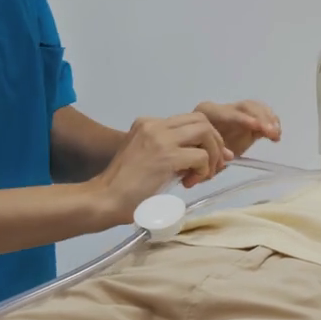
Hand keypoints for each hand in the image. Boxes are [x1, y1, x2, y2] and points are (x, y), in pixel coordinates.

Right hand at [89, 113, 226, 216]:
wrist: (105, 199)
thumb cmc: (125, 187)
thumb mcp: (149, 160)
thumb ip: (172, 153)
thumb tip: (205, 156)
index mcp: (148, 123)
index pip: (189, 120)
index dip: (206, 138)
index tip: (211, 158)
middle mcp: (155, 125)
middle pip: (201, 120)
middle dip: (215, 142)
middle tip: (214, 166)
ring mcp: (160, 138)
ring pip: (205, 132)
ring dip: (212, 155)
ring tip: (203, 175)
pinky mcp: (166, 156)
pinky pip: (201, 156)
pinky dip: (203, 170)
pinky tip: (189, 183)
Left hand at [194, 99, 281, 158]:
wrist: (195, 156)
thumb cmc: (196, 158)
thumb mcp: (200, 158)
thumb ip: (212, 156)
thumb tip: (228, 155)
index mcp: (207, 114)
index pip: (228, 113)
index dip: (243, 119)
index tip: (256, 127)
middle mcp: (223, 109)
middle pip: (245, 107)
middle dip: (261, 118)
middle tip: (272, 132)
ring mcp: (237, 114)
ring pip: (256, 108)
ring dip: (269, 120)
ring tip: (276, 135)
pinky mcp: (248, 122)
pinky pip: (262, 116)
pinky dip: (271, 123)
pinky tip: (275, 136)